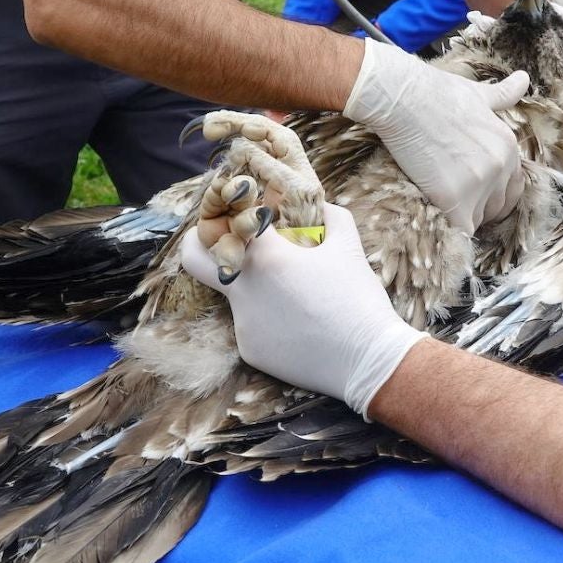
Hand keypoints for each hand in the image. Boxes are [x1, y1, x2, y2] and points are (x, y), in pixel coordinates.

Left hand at [179, 202, 427, 417]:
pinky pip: (249, 325)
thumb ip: (327, 214)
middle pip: (193, 258)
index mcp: (267, 256)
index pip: (224, 221)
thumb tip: (314, 203)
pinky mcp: (249, 350)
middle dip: (198, 243)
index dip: (228, 211)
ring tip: (291, 295)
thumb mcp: (348, 243)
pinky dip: (268, 320)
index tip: (238, 210)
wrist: (369, 359)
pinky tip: (298, 325)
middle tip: (220, 239)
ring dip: (251, 286)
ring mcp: (242, 322)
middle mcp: (244, 288)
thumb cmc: (358, 297)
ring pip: (231, 294)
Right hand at [344, 38, 528, 234]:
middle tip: (453, 200)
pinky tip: (438, 222)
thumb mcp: (478, 93)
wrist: (402, 98)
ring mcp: (479, 184)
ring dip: (462, 217)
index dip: (492, 193)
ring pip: (478, 220)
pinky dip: (452, 231)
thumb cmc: (435, 92)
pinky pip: (462, 231)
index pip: (511, 187)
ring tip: (440, 205)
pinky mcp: (454, 199)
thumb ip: (503, 95)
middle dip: (479, 207)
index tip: (471, 191)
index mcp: (509, 145)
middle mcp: (500, 166)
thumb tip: (525, 78)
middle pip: (498, 207)